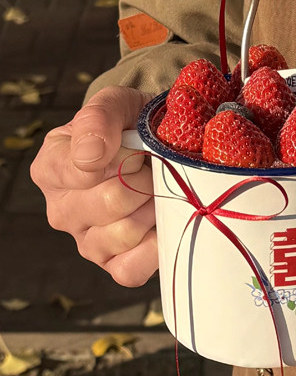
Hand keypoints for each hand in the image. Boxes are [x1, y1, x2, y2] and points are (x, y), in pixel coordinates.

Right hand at [30, 86, 157, 286]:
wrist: (164, 151)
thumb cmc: (136, 128)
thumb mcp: (119, 105)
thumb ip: (99, 117)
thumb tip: (90, 157)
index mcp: (52, 168)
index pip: (81, 171)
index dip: (123, 158)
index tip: (137, 147)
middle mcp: (62, 209)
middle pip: (109, 203)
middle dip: (145, 182)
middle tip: (154, 170)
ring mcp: (87, 242)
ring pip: (123, 235)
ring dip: (154, 210)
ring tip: (160, 193)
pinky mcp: (114, 266)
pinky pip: (129, 270)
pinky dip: (154, 249)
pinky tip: (163, 226)